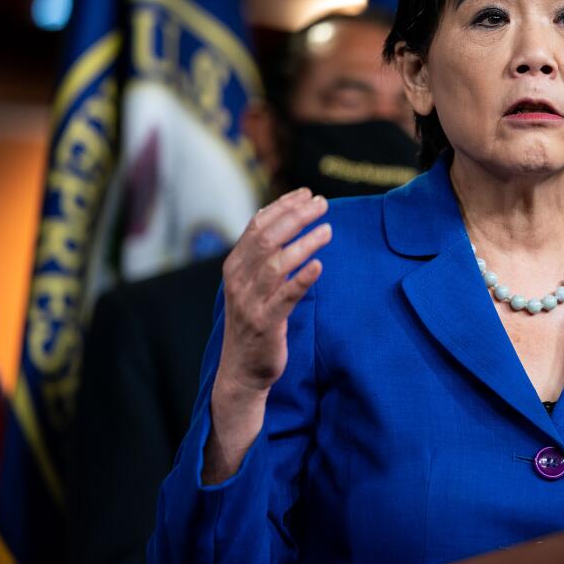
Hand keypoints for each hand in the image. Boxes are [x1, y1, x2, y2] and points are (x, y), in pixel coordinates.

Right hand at [217, 187, 330, 394]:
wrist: (242, 370)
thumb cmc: (253, 320)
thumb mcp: (251, 283)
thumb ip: (261, 254)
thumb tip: (275, 214)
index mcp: (235, 266)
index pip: (257, 225)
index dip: (282, 206)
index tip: (307, 193)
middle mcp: (239, 280)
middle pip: (266, 238)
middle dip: (295, 217)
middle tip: (323, 204)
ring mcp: (250, 302)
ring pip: (275, 264)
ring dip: (303, 243)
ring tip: (328, 230)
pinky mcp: (265, 323)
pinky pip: (284, 297)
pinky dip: (301, 279)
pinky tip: (318, 266)